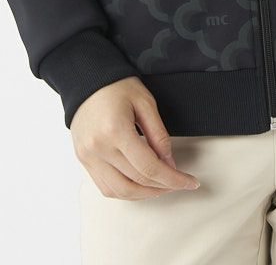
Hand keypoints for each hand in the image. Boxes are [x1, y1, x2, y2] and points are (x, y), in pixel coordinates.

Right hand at [70, 76, 200, 199]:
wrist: (87, 81)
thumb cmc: (117, 86)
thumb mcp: (145, 102)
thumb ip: (159, 134)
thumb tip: (170, 163)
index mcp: (115, 130)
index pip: (149, 167)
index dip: (174, 179)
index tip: (191, 182)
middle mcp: (99, 148)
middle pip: (137, 181)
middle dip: (163, 186)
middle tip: (180, 182)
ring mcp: (89, 157)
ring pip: (121, 192)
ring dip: (145, 194)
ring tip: (163, 186)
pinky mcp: (84, 161)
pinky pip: (106, 188)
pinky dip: (127, 192)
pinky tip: (141, 185)